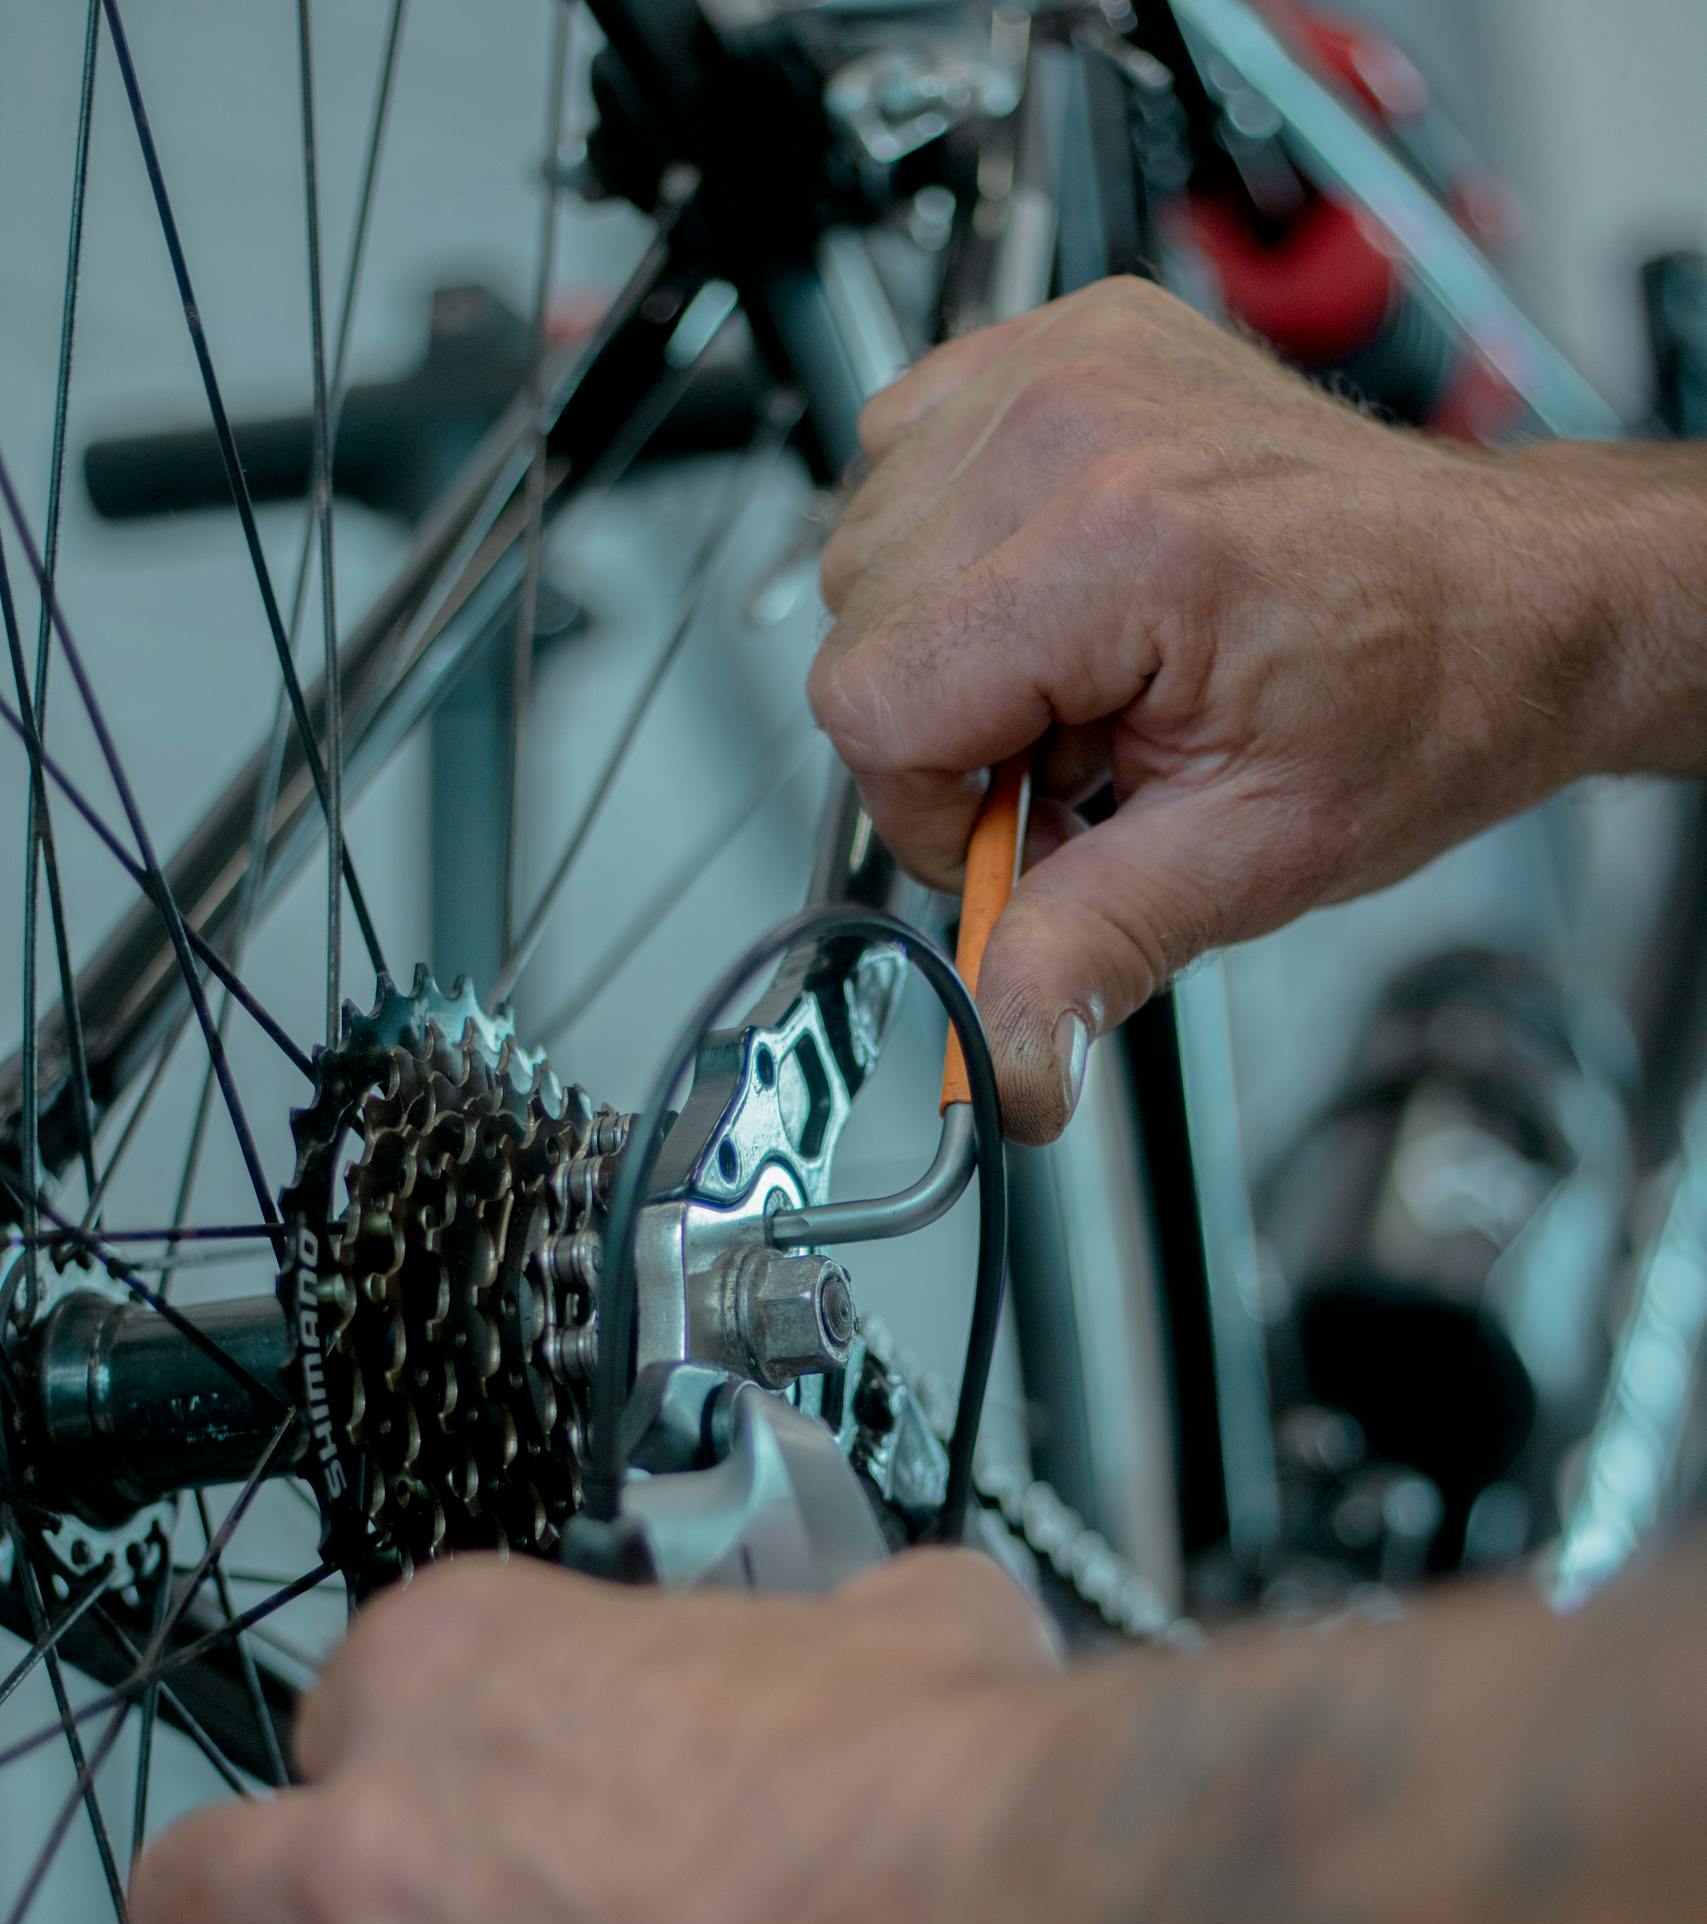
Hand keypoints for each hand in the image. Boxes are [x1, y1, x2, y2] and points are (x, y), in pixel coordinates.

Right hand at [811, 279, 1627, 1138]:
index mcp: (1124, 539)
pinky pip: (908, 457)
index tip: (1027, 826)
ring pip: (864, 542)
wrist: (1503, 600)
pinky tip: (1063, 593)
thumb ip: (1092, 953)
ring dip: (948, 637)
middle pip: (858, 623)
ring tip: (1086, 670)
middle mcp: (1076, 421)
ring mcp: (1065, 363)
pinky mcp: (1062, 342)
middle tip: (1082, 752)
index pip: (875, 697)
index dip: (928, 802)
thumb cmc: (1416, 701)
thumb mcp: (1249, 859)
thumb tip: (1003, 1068)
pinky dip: (958, 546)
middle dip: (944, 726)